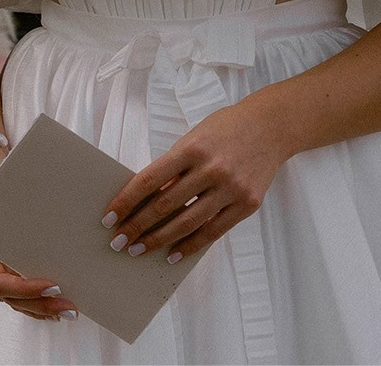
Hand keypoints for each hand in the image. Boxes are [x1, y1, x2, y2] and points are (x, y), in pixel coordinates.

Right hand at [0, 140, 77, 323]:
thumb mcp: (3, 192)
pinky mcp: (1, 268)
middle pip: (9, 297)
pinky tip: (57, 307)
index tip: (54, 286)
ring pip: (14, 300)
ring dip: (42, 308)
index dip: (25, 289)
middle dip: (40, 305)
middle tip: (70, 308)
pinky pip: (18, 294)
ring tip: (69, 311)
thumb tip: (57, 223)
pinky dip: (36, 301)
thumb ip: (22, 210)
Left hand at [101, 98, 293, 264]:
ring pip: (188, 223)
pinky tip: (174, 253)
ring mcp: (231, 189)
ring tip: (140, 249)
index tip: (109, 218)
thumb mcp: (193, 138)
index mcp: (192, 149)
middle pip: (166, 205)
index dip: (126, 201)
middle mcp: (211, 169)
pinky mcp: (247, 205)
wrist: (271, 127)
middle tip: (119, 242)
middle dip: (138, 226)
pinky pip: (214, 231)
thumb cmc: (225, 129)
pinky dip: (191, 245)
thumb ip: (173, 167)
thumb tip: (146, 199)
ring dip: (160, 240)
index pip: (150, 180)